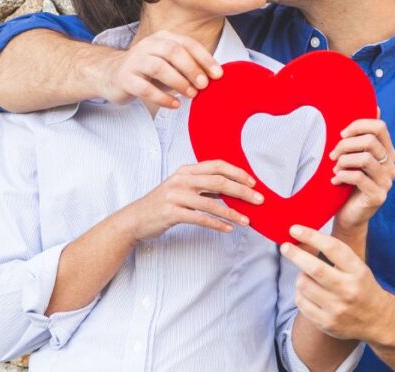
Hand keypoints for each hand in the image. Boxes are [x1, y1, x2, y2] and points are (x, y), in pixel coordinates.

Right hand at [99, 30, 222, 108]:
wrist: (112, 75)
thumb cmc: (148, 71)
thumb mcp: (170, 64)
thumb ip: (189, 67)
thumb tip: (215, 77)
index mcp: (163, 38)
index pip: (187, 43)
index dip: (204, 58)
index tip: (218, 75)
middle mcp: (148, 45)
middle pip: (173, 51)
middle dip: (191, 69)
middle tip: (204, 85)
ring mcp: (134, 60)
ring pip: (158, 67)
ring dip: (178, 82)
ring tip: (191, 95)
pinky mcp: (124, 78)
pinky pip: (144, 88)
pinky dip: (162, 97)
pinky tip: (174, 105)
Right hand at [122, 160, 262, 241]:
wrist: (135, 219)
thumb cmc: (162, 204)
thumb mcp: (182, 188)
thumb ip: (203, 186)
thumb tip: (231, 188)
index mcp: (186, 170)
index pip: (216, 165)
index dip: (237, 172)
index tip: (253, 182)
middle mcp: (181, 180)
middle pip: (218, 181)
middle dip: (242, 191)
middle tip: (259, 200)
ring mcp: (175, 196)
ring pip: (211, 203)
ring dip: (232, 212)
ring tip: (247, 221)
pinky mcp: (172, 213)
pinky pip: (200, 218)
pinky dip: (217, 224)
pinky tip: (228, 229)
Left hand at [281, 225, 394, 340]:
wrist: (378, 320)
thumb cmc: (361, 286)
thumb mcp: (356, 267)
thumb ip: (334, 254)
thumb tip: (302, 239)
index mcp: (358, 271)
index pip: (333, 248)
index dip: (311, 236)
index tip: (295, 229)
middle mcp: (349, 290)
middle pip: (315, 268)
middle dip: (295, 254)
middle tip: (285, 247)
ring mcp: (338, 309)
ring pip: (304, 285)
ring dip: (300, 276)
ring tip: (307, 276)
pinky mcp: (327, 323)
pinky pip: (301, 303)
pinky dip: (300, 294)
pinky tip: (308, 293)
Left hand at [329, 111, 394, 232]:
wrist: (348, 215)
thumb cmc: (349, 183)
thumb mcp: (355, 156)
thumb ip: (363, 135)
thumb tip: (376, 106)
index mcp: (388, 152)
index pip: (380, 127)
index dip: (358, 126)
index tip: (341, 134)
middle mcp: (392, 166)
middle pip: (369, 141)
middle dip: (345, 145)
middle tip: (332, 155)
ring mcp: (387, 182)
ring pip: (364, 159)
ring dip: (343, 161)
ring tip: (334, 168)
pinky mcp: (378, 196)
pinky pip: (358, 177)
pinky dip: (342, 176)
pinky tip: (334, 180)